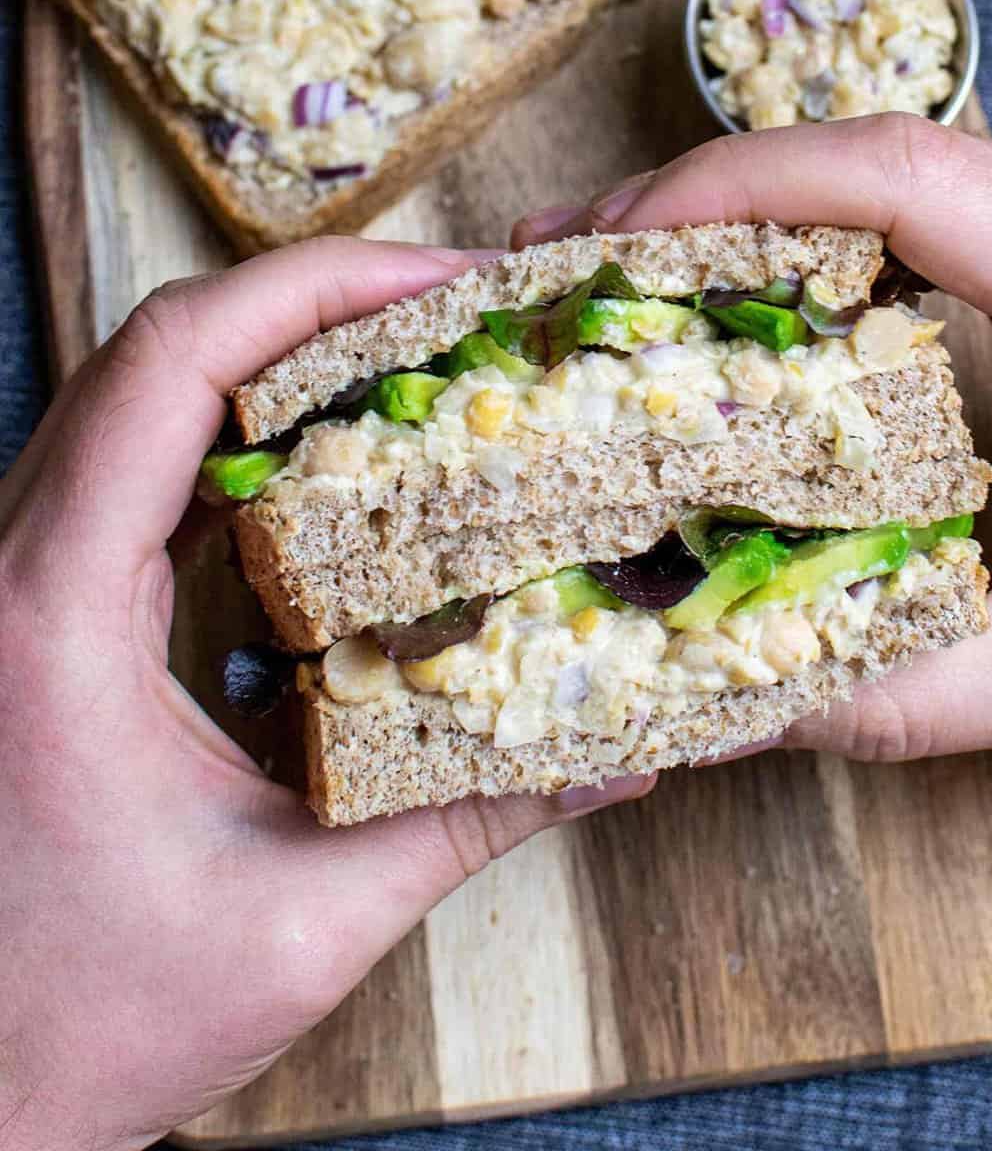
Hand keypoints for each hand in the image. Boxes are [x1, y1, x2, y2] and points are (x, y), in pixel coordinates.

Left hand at [0, 239, 646, 1150]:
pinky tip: (328, 467)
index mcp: (52, 610)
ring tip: (409, 359)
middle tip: (453, 307)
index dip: (312, 292)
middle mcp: (9, 568)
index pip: (172, 366)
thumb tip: (612, 754)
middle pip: (153, 351)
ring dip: (274, 361)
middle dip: (312, 304)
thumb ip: (465, 818)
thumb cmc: (82, 1025)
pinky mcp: (30, 615)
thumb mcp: (301, 921)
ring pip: (135, 399)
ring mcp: (9, 586)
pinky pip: (131, 474)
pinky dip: (235, 439)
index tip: (439, 283)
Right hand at [515, 117, 991, 760]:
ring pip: (924, 159)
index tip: (617, 233)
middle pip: (894, 148)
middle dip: (726, 189)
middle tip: (595, 254)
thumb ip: (886, 696)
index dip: (736, 184)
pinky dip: (855, 225)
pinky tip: (781, 281)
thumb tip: (715, 708)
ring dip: (785, 200)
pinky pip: (967, 195)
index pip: (901, 175)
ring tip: (659, 265)